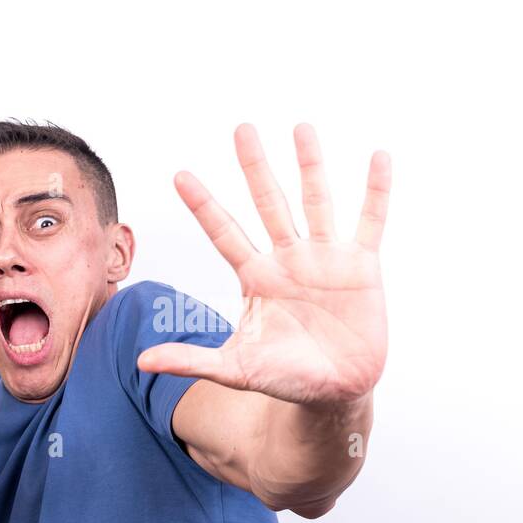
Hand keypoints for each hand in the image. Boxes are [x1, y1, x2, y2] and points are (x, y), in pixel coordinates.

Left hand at [137, 123, 389, 406]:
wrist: (335, 393)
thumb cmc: (285, 379)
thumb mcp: (236, 369)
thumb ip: (192, 360)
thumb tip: (142, 361)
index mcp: (256, 277)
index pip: (224, 233)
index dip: (204, 205)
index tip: (180, 175)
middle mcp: (288, 259)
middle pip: (268, 203)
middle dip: (255, 168)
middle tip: (242, 129)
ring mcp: (325, 259)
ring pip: (316, 201)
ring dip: (310, 165)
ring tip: (301, 128)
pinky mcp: (362, 267)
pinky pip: (370, 221)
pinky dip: (376, 192)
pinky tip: (379, 158)